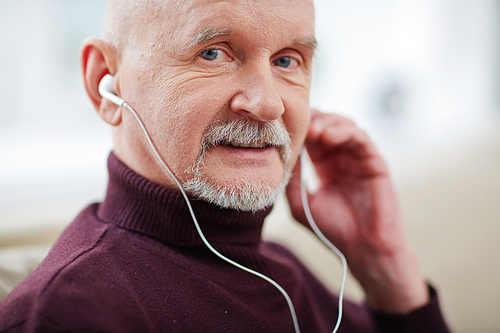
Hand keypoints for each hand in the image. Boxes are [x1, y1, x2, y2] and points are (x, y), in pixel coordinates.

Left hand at [286, 110, 428, 313]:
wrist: (362, 250)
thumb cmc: (331, 230)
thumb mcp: (300, 204)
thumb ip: (291, 180)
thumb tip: (279, 155)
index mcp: (325, 166)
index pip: (311, 137)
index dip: (298, 128)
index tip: (282, 127)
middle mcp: (342, 158)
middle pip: (327, 125)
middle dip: (312, 121)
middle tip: (298, 123)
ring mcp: (359, 158)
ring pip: (344, 126)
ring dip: (327, 122)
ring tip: (313, 130)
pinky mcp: (375, 162)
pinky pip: (361, 138)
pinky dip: (344, 131)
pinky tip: (328, 136)